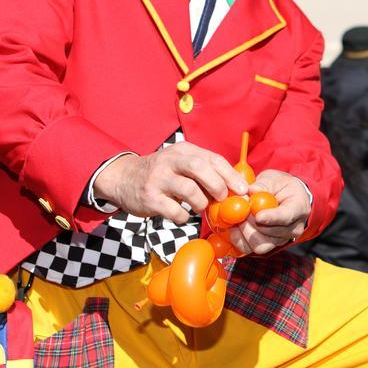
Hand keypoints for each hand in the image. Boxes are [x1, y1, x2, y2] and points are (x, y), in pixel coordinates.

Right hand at [92, 144, 248, 224]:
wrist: (124, 178)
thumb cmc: (163, 173)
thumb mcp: (182, 163)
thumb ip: (205, 171)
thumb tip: (236, 187)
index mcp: (183, 150)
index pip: (213, 158)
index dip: (231, 175)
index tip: (243, 190)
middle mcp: (170, 161)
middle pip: (200, 168)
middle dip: (217, 185)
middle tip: (222, 199)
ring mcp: (158, 178)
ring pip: (189, 190)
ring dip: (200, 203)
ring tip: (199, 207)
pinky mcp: (149, 198)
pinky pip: (174, 210)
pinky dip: (183, 217)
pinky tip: (182, 215)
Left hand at [227, 169, 311, 255]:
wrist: (286, 198)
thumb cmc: (282, 187)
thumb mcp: (275, 179)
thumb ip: (264, 184)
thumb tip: (250, 190)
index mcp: (299, 208)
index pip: (286, 217)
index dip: (271, 218)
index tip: (258, 216)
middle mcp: (293, 229)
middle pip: (270, 233)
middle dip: (251, 222)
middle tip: (241, 208)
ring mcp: (281, 240)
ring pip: (260, 245)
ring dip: (245, 231)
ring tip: (241, 217)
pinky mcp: (268, 247)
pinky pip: (250, 249)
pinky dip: (239, 239)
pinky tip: (236, 227)